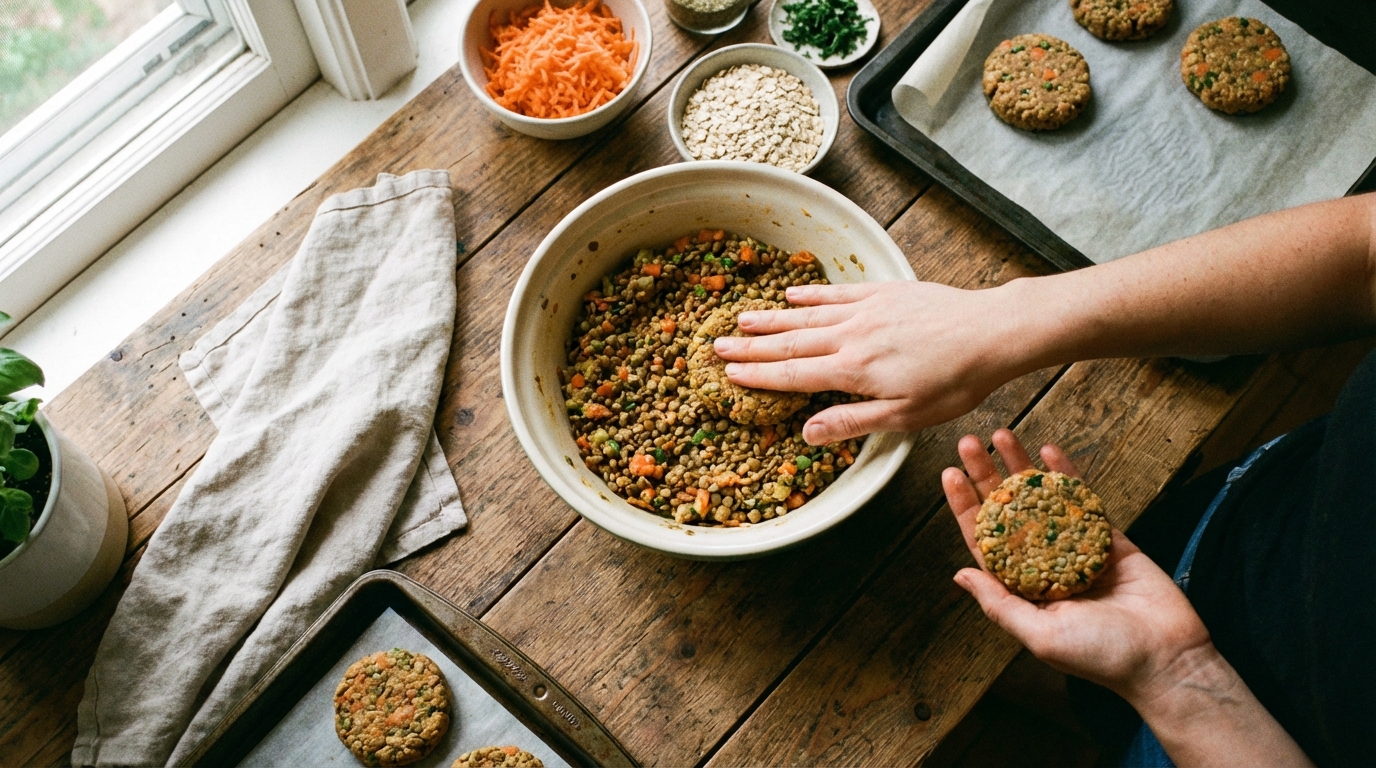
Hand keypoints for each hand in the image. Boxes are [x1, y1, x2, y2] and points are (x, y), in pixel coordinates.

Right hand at [712, 281, 1029, 444]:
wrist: (990, 332)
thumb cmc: (954, 381)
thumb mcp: (906, 416)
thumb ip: (853, 421)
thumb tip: (807, 433)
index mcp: (853, 371)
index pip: (793, 375)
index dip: (758, 376)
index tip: (729, 373)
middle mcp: (851, 337)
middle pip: (790, 343)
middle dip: (751, 346)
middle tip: (717, 345)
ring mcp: (865, 311)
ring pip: (806, 316)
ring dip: (771, 318)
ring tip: (741, 317)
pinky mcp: (884, 293)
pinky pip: (836, 295)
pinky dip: (810, 296)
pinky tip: (792, 295)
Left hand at [944, 429, 1211, 699]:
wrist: (1167, 659)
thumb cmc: (1101, 657)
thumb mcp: (1040, 635)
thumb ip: (1000, 603)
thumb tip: (960, 574)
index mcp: (1022, 589)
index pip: (985, 541)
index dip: (967, 507)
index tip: (951, 475)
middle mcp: (1044, 565)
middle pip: (1008, 512)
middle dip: (987, 476)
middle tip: (969, 443)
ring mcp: (1075, 547)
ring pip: (1041, 500)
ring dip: (1022, 468)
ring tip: (1002, 435)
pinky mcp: (1109, 538)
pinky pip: (1082, 500)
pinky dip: (1067, 475)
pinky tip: (1050, 452)